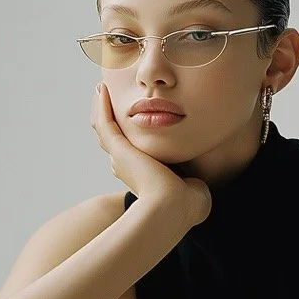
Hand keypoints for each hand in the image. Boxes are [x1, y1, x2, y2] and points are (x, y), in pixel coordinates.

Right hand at [90, 82, 210, 227]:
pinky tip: (103, 89)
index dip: (129, 136)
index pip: (130, 153)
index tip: (133, 119)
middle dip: (109, 119)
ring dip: (101, 109)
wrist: (174, 209)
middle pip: (111, 140)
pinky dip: (101, 106)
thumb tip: (196, 182)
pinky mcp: (119, 150)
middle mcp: (126, 168)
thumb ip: (192, 182)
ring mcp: (120, 159)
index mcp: (142, 176)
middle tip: (108, 99)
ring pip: (104, 130)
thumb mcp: (191, 188)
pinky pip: (105, 123)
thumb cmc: (188, 206)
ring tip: (102, 90)